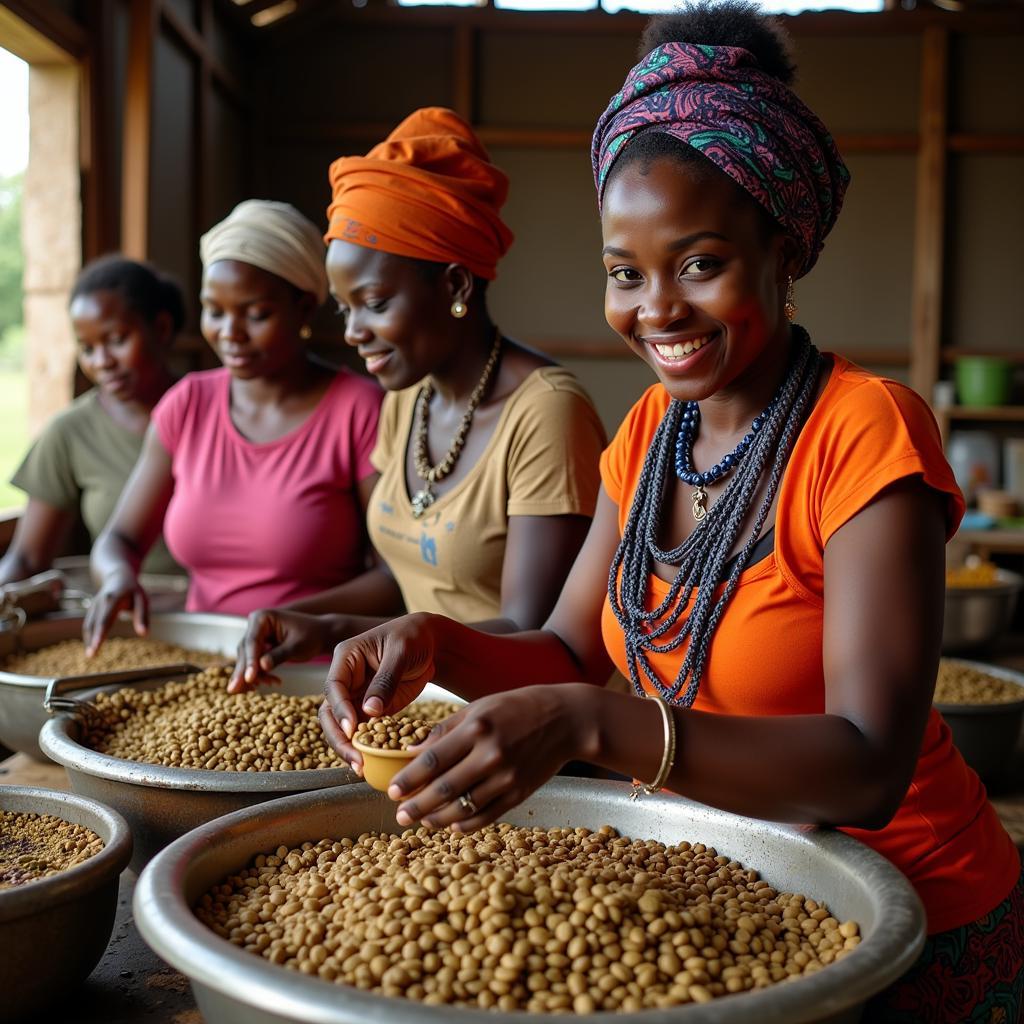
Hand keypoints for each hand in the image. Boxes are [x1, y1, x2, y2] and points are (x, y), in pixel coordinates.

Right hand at [82, 570, 147, 655]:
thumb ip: (142, 616)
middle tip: (91, 656)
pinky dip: (88, 635)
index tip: (96, 646)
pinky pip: (88, 623)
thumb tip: (144, 634)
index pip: (105, 620)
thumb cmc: (132, 589)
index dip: (100, 634)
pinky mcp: (92, 609)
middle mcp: (99, 603)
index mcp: (112, 600)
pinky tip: (91, 646)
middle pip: (94, 624)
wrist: (117, 575)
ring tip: (91, 656)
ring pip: (88, 624)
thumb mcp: (142, 600)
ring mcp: (93, 605)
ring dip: (88, 640)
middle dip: (91, 640)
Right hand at [229, 609, 335, 692]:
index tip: (249, 678)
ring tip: (265, 686)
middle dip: (244, 672)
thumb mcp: (296, 646)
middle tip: (236, 690)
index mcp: (262, 618)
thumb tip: (261, 666)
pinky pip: (254, 663)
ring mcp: (256, 636)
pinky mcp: (259, 647)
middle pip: (246, 651)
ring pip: (247, 659)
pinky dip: (261, 674)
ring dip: (254, 675)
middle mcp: (255, 625)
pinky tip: (272, 682)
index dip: (250, 662)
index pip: (252, 642)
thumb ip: (279, 655)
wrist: (321, 635)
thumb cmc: (312, 636)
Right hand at [319, 613, 438, 773]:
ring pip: (342, 727)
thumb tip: (369, 711)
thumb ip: (385, 680)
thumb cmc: (412, 638)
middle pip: (331, 712)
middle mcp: (345, 679)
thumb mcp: (400, 652)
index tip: (351, 729)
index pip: (334, 687)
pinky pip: (362, 732)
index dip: (340, 710)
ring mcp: (356, 696)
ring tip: (361, 767)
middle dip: (339, 737)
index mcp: (346, 657)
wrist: (428, 643)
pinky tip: (370, 763)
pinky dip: (365, 747)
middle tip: (355, 758)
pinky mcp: (370, 710)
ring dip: (348, 747)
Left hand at [387, 684, 588, 830]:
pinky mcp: (520, 793)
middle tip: (399, 815)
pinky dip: (465, 823)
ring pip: (464, 807)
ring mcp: (507, 777)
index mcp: (477, 727)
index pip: (433, 759)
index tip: (392, 790)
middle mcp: (491, 753)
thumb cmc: (516, 708)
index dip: (410, 778)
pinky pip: (486, 816)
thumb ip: (445, 729)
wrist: (565, 720)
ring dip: (437, 819)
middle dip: (417, 806)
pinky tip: (450, 824)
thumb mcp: (479, 707)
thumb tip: (413, 750)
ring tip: (421, 821)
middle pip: (444, 788)